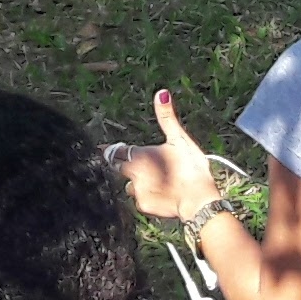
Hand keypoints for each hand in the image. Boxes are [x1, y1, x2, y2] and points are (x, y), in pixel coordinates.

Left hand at [113, 89, 223, 222]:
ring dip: (138, 181)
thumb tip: (161, 92)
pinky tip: (162, 193)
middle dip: (124, 164)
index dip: (110, 149)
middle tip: (136, 162)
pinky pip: (140, 199)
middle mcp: (132, 174)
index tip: (102, 148)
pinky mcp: (143, 207)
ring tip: (157, 179)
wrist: (198, 201)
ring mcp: (136, 192)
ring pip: (130, 185)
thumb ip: (167, 117)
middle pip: (120, 167)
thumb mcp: (180, 140)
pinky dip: (147, 195)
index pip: (115, 151)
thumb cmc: (190, 167)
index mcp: (138, 156)